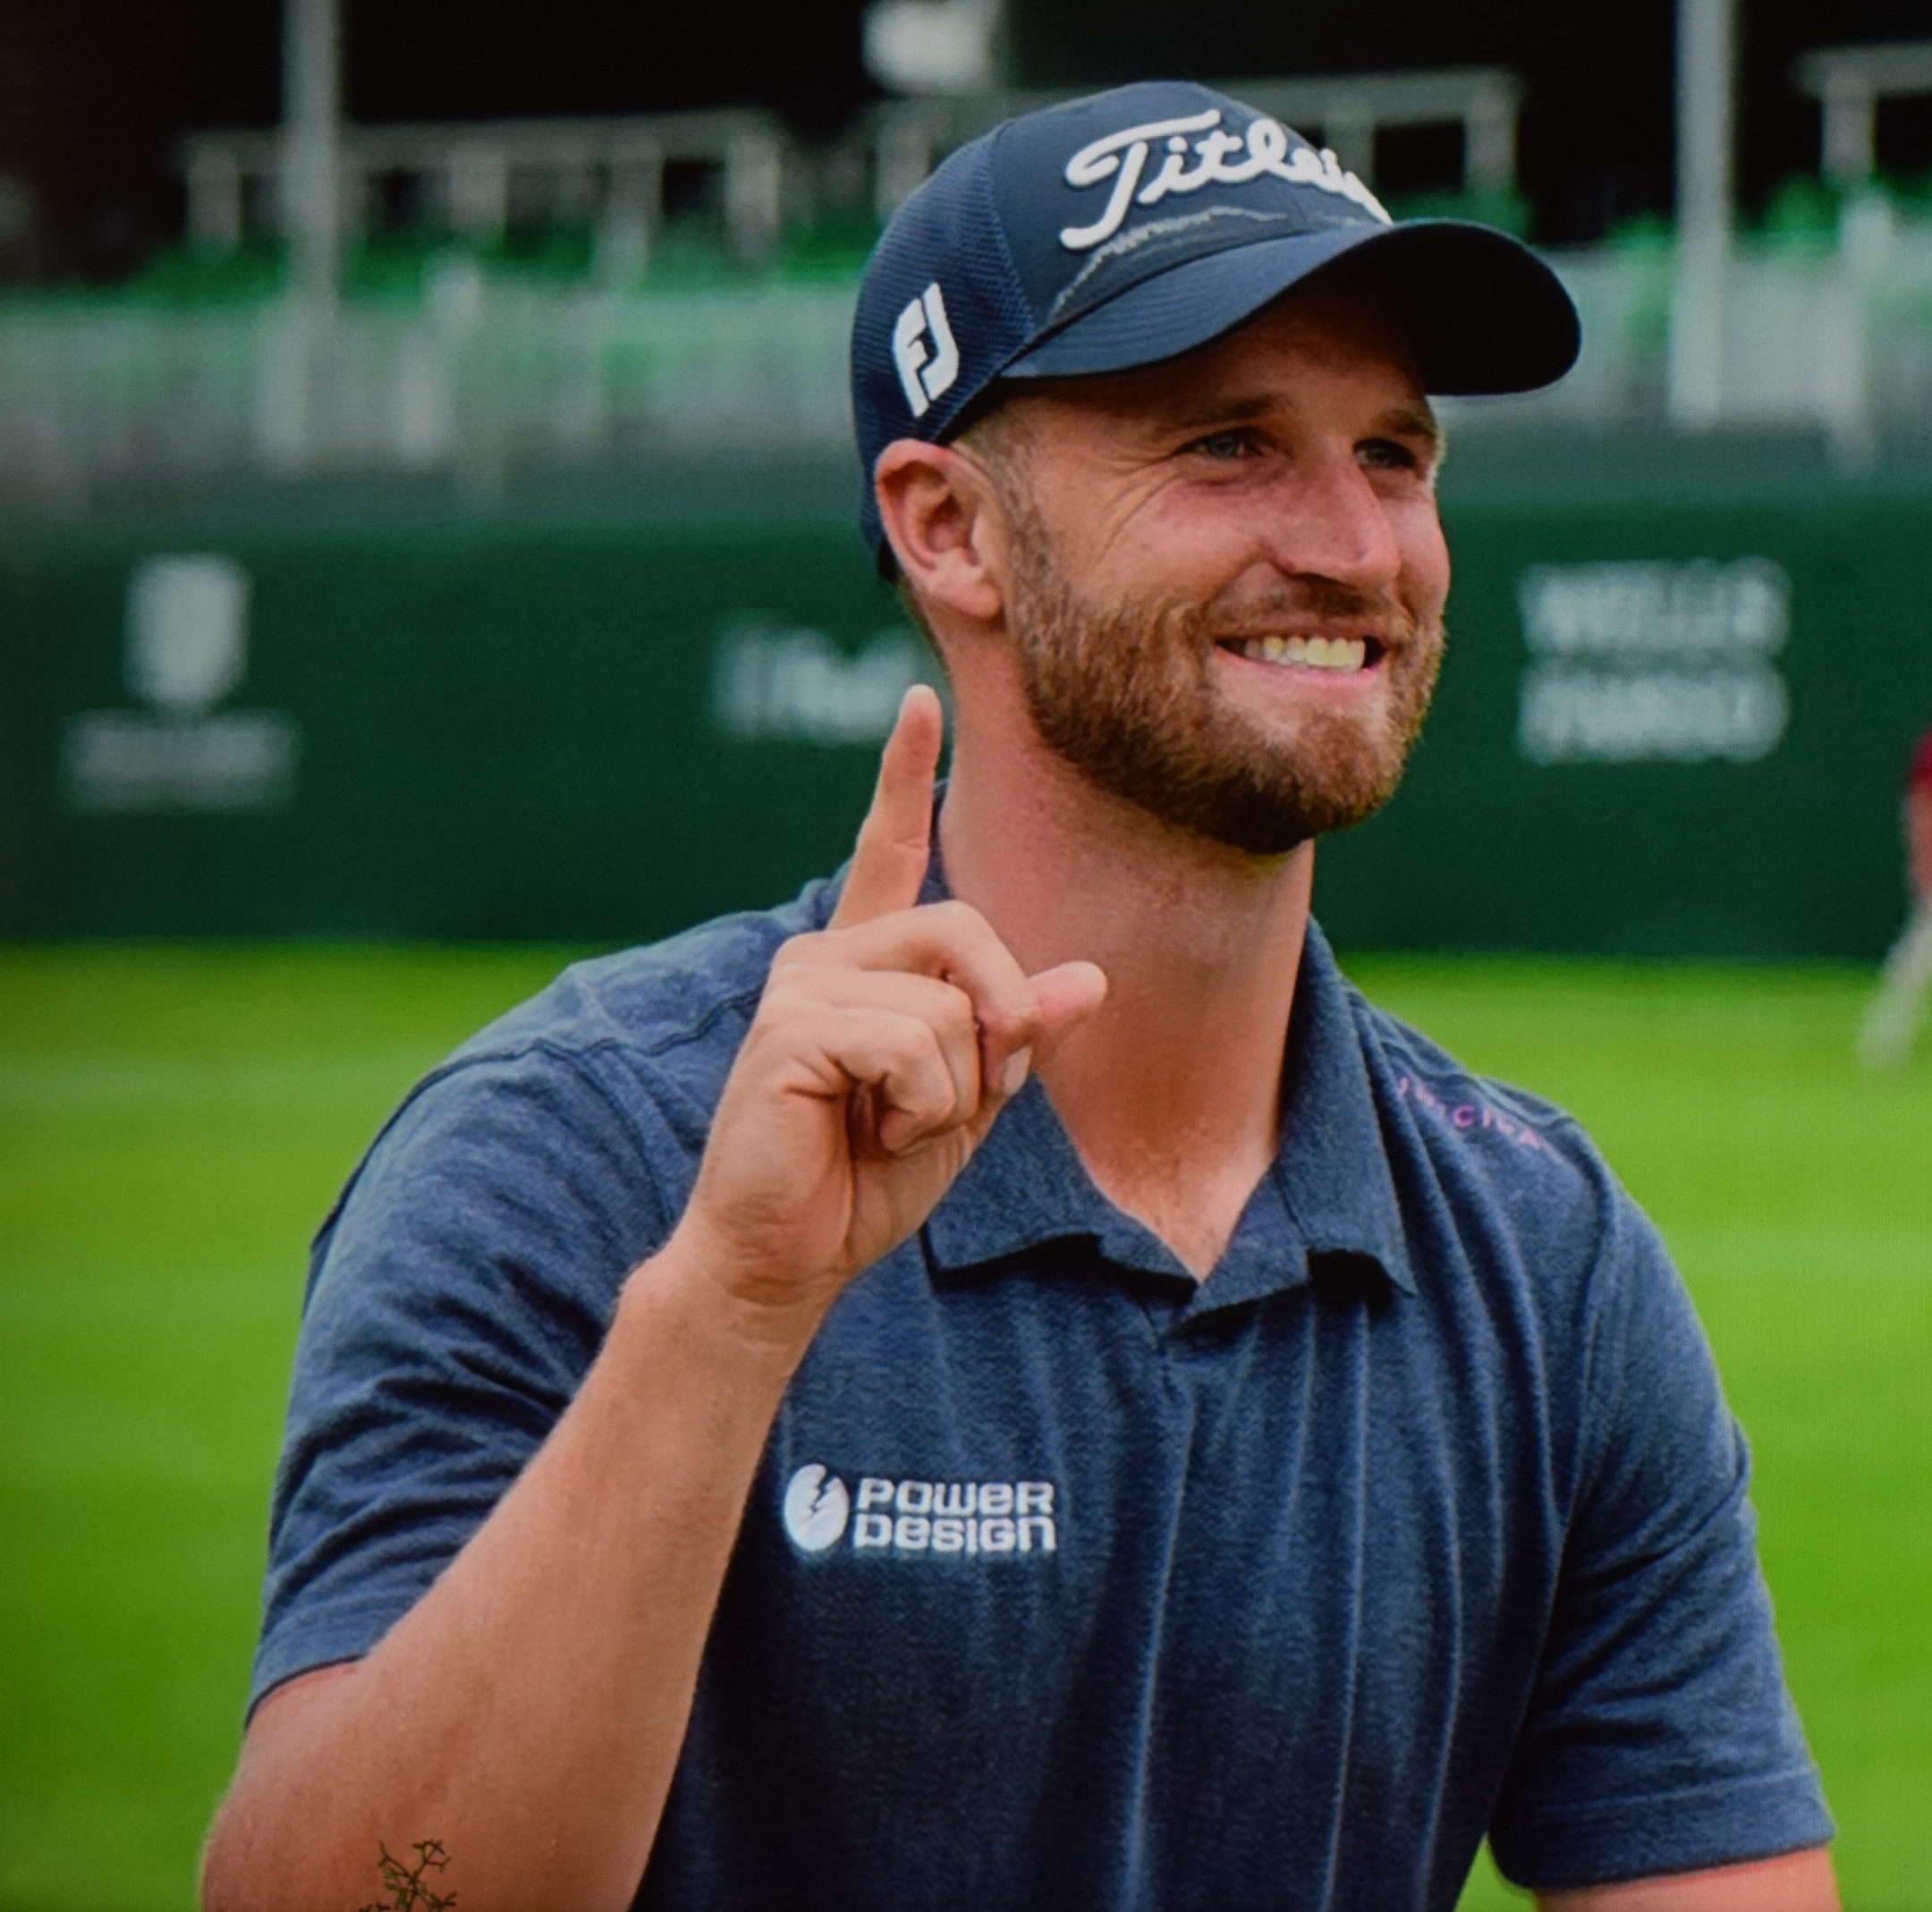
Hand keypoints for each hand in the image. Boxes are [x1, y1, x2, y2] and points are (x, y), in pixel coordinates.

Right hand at [671, 686, 1105, 1332]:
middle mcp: (825, 956)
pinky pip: (911, 1046)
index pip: (889, 850)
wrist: (791, 1258)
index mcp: (865, 963)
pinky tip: (865, 1134)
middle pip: (966, 928)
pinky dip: (918, 1109)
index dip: (904, 776)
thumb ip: (1015, 1036)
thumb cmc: (868, 1181)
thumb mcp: (968, 1103)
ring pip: (945, 1006)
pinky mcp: (789, 1029)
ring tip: (887, 1128)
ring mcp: (800, 985)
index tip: (920, 702)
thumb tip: (1090, 978)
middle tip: (956, 1100)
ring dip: (949, 1092)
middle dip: (995, 1021)